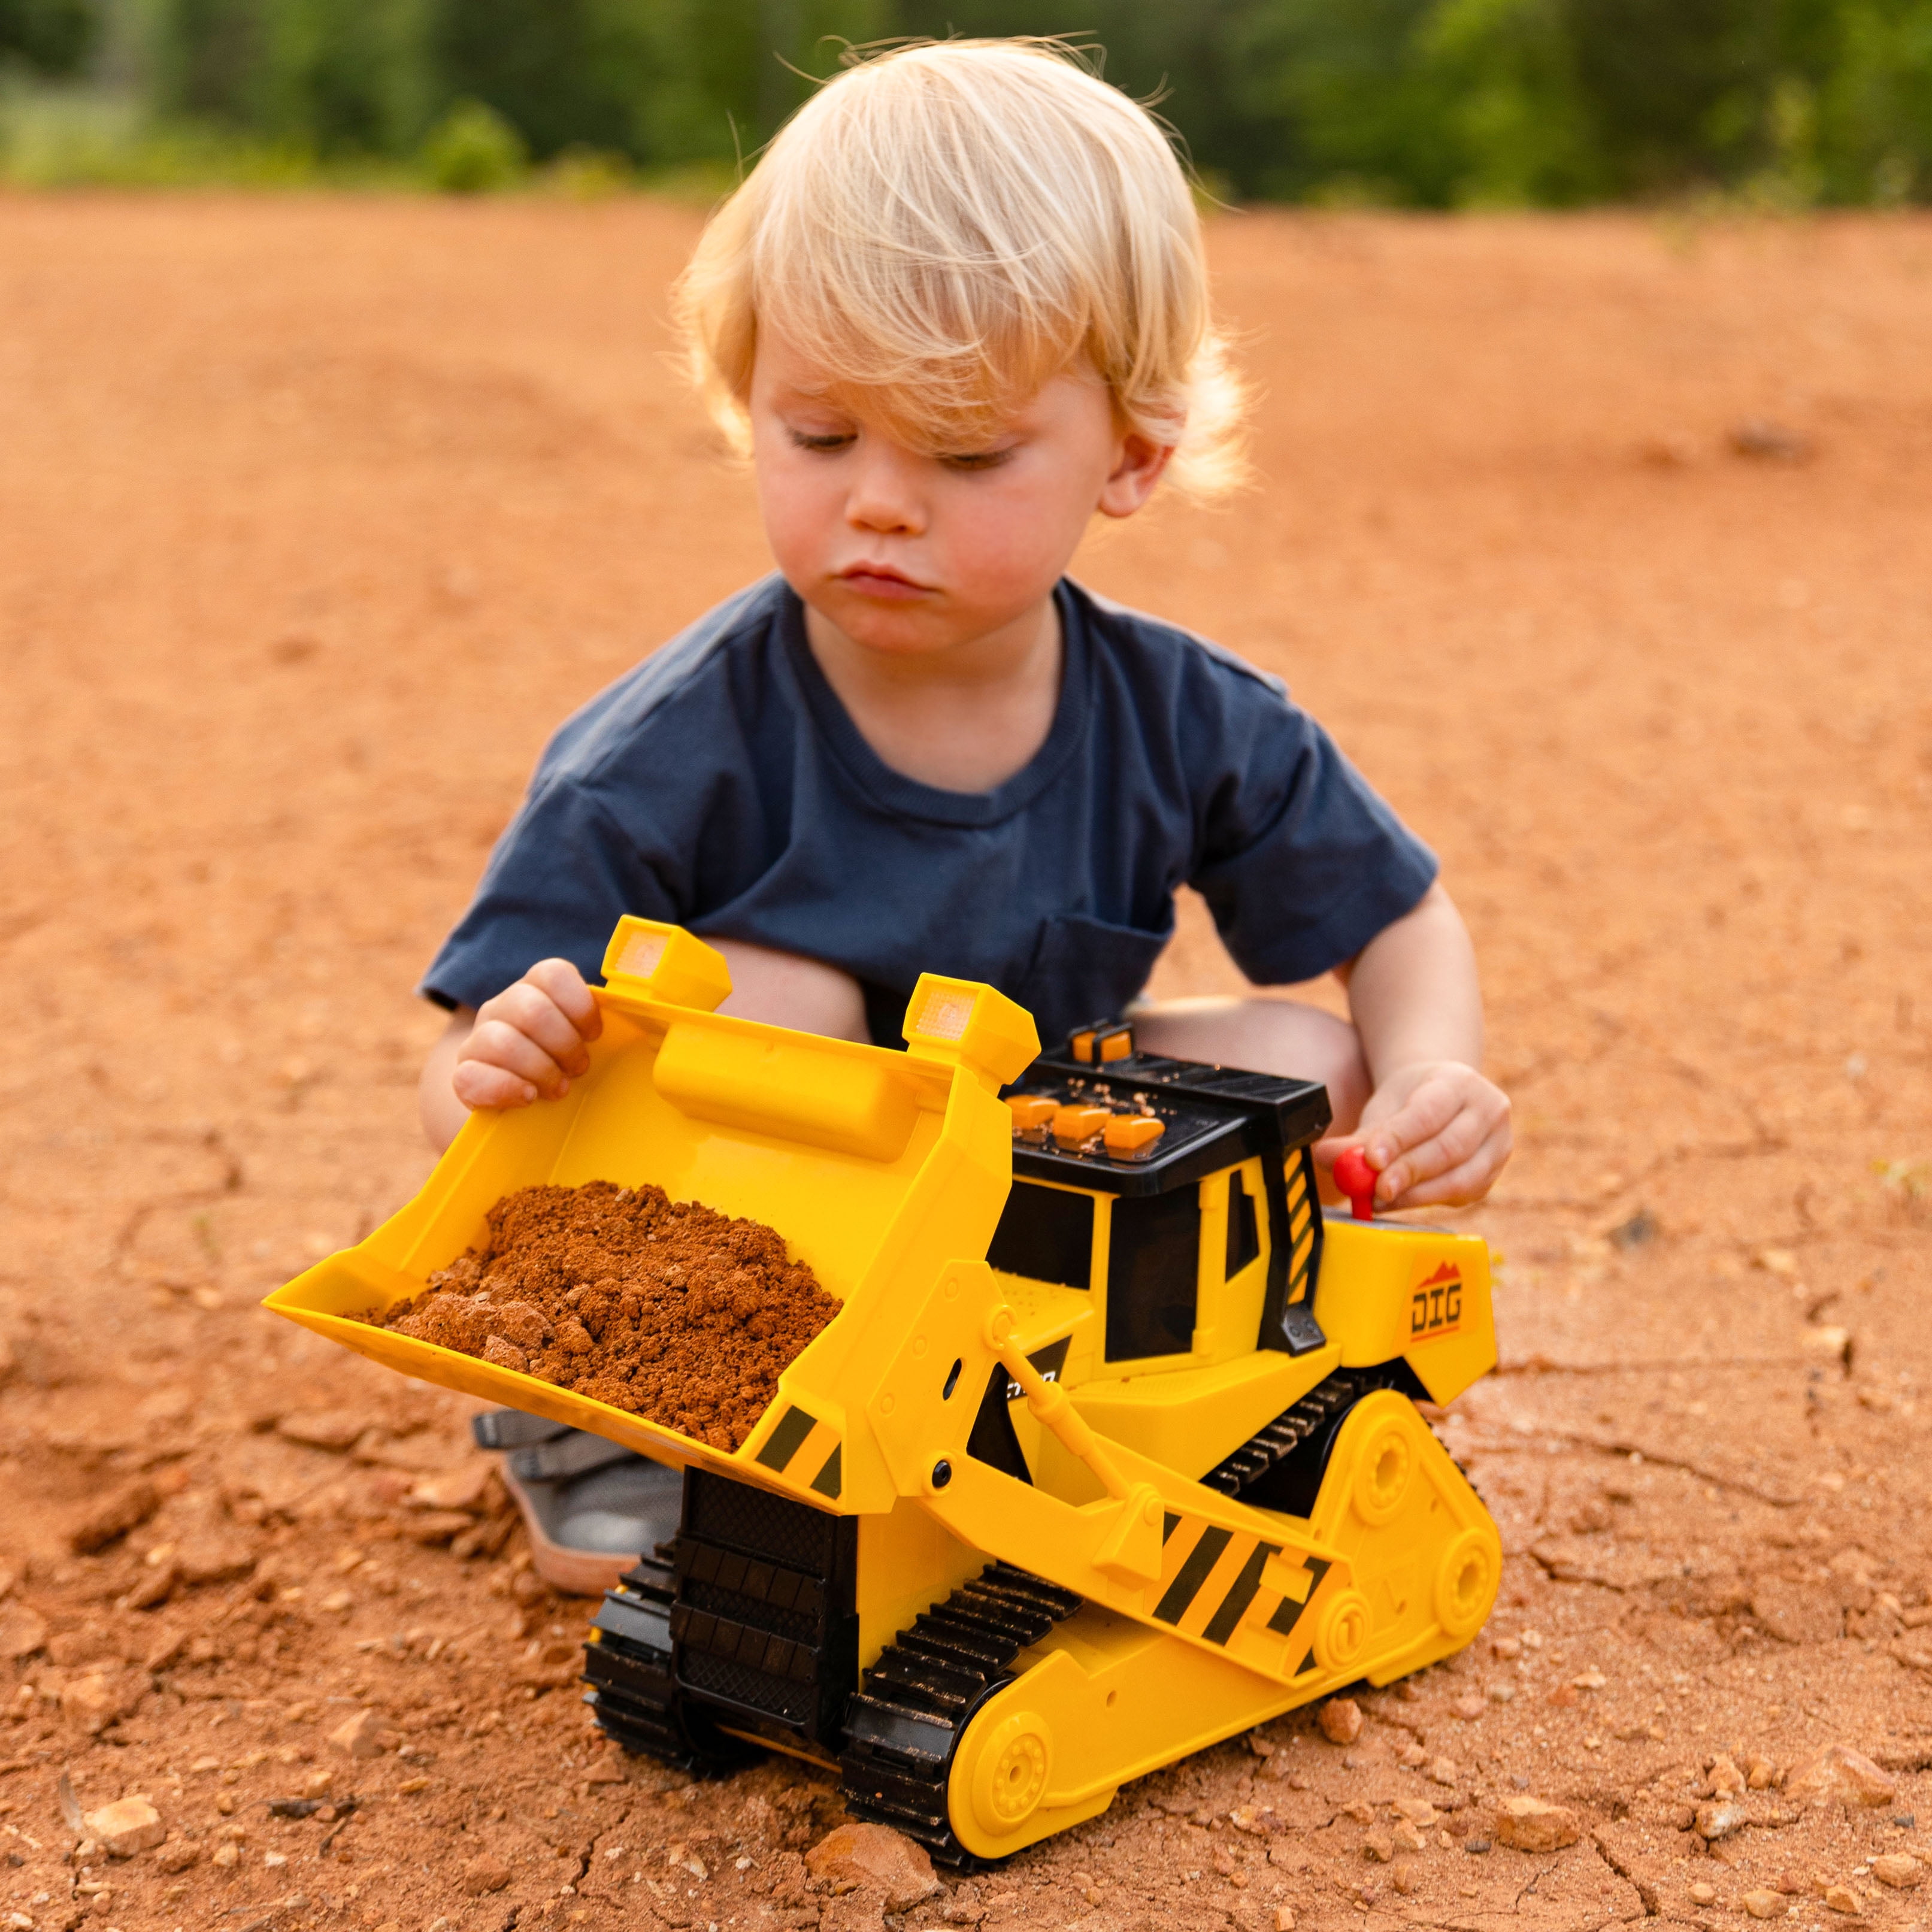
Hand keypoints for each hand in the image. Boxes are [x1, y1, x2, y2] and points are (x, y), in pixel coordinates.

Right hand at [452, 958, 602, 1110]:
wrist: (511, 1098)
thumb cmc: (558, 1063)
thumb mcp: (579, 1037)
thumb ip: (596, 1023)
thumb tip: (644, 1012)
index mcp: (534, 988)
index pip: (553, 973)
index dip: (580, 1006)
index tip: (594, 1035)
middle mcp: (502, 1007)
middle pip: (531, 1010)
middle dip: (564, 1045)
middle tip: (578, 1068)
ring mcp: (477, 1039)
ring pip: (503, 1042)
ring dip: (540, 1070)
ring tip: (559, 1089)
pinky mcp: (462, 1075)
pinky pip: (473, 1076)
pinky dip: (506, 1088)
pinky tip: (527, 1097)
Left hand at [1316, 1060, 1510, 1210]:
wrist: (1443, 1098)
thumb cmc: (1410, 1102)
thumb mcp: (1383, 1108)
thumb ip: (1356, 1136)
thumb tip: (1324, 1156)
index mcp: (1459, 1082)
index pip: (1429, 1113)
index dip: (1399, 1139)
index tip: (1370, 1159)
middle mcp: (1488, 1110)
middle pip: (1449, 1148)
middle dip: (1408, 1173)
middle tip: (1373, 1189)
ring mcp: (1498, 1144)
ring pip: (1460, 1178)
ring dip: (1415, 1194)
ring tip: (1378, 1198)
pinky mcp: (1493, 1175)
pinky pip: (1461, 1195)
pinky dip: (1426, 1202)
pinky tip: (1398, 1201)